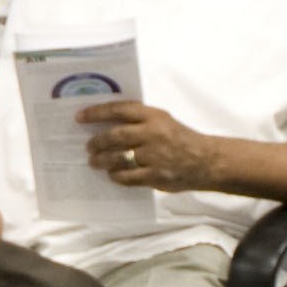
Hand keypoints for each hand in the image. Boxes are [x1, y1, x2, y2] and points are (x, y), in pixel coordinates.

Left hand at [78, 99, 225, 192]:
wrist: (206, 161)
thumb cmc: (180, 138)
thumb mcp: (163, 121)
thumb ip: (139, 120)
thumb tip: (106, 122)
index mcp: (154, 116)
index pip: (119, 110)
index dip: (96, 113)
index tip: (80, 117)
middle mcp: (153, 134)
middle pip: (115, 136)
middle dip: (97, 141)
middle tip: (88, 145)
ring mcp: (154, 156)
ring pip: (118, 158)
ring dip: (102, 160)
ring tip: (93, 161)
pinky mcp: (155, 176)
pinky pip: (128, 177)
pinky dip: (116, 176)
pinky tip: (112, 174)